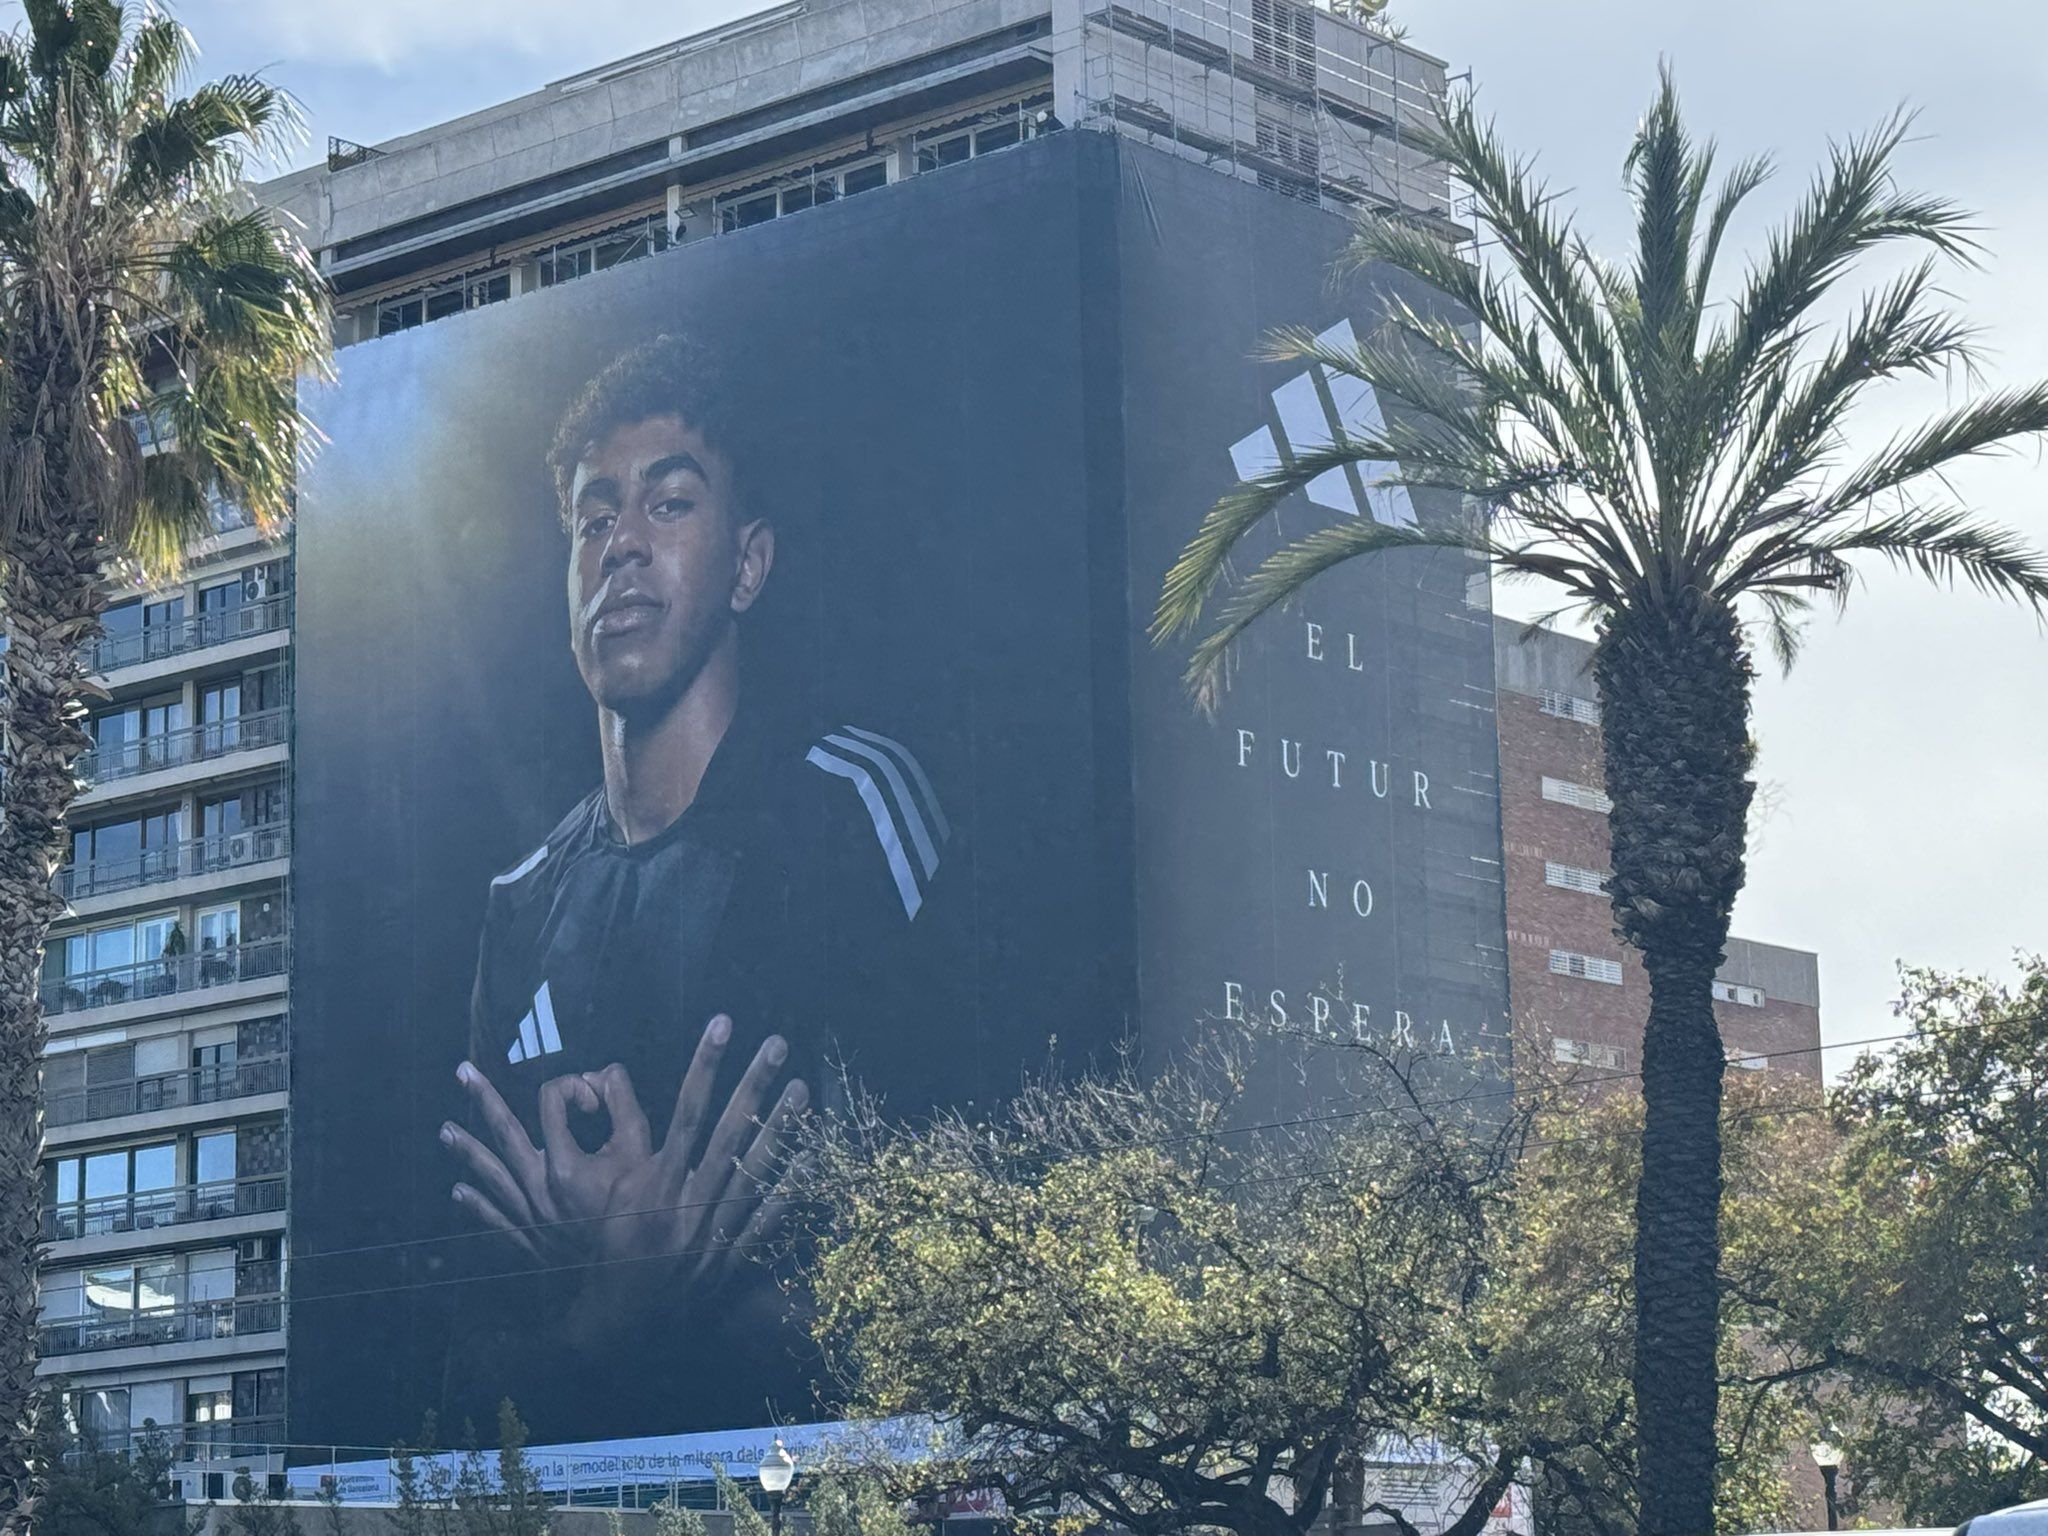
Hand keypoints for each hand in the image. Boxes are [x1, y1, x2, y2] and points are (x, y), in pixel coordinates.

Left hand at [441, 1061, 626, 1264]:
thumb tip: (606, 1072)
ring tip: (444, 1130)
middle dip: (484, 1099)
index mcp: (565, 1164)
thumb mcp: (642, 1150)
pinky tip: (458, 1191)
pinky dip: (476, 1204)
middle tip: (462, 1072)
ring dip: (468, 1151)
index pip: (553, 1103)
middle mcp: (539, 1187)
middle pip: (506, 1133)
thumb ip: (624, 1104)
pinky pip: (495, 1219)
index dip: (574, 1088)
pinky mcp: (530, 1240)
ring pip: (492, 1175)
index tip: (595, 1101)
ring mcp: (530, 1215)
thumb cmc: (642, 1212)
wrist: (633, 1276)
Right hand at [581, 1015, 809, 1279]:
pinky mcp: (734, 1257)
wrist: (622, 1318)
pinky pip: (770, 1218)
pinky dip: (790, 1188)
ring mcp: (717, 1232)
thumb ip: (640, 1156)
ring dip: (779, 1127)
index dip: (704, 1066)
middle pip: (729, 1133)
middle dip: (752, 1084)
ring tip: (800, 1086)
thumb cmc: (610, 1247)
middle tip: (776, 1042)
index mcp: (656, 1185)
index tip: (722, 1024)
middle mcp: (690, 1205)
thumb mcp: (612, 1196)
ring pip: (755, 1171)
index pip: (685, 1113)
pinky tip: (811, 1155)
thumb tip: (659, 1107)